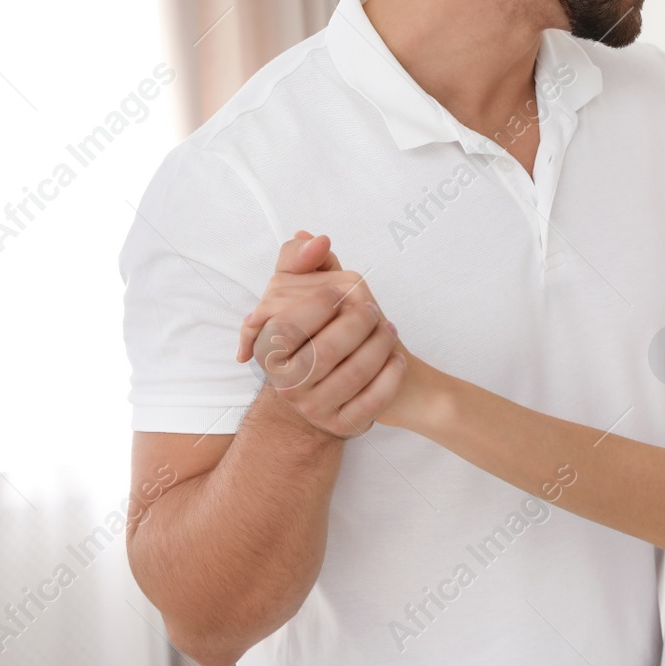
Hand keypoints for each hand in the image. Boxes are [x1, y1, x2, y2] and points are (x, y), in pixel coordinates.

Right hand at [235, 231, 405, 438]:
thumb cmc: (320, 327)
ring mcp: (312, 409)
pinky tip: (397, 360)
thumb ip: (300, 259)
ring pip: (353, 375)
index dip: (320, 303)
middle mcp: (284, 384)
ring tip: (390, 331)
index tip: (343, 292)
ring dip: (380, 346)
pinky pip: (371, 404)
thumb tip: (314, 238)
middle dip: (359, 324)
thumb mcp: (304, 289)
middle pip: (325, 350)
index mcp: (267, 350)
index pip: (288, 324)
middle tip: (375, 311)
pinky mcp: (341, 426)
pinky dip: (390, 378)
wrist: (339, 382)